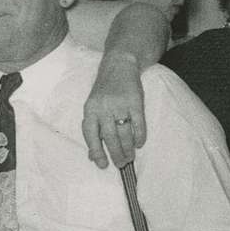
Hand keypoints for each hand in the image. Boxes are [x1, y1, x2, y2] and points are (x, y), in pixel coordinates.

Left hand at [82, 51, 145, 167]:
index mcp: (90, 109)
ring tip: (130, 157)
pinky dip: (139, 136)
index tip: (103, 165)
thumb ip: (93, 130)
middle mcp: (104, 107)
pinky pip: (138, 123)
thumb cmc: (104, 91)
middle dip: (116, 154)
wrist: (119, 65)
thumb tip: (92, 156)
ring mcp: (120, 104)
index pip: (91, 135)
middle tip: (121, 164)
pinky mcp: (135, 101)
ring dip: (128, 148)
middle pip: (110, 137)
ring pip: (124, 133)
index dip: (96, 152)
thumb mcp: (93, 108)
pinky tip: (139, 143)